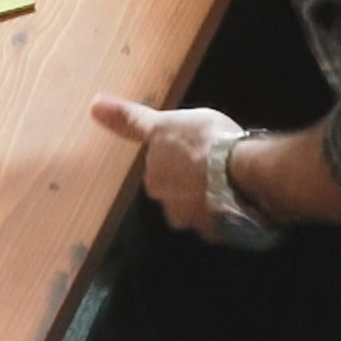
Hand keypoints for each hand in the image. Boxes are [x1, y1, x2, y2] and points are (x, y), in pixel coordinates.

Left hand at [90, 97, 245, 239]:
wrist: (244, 172)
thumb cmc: (202, 142)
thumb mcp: (164, 123)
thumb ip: (131, 119)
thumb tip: (94, 105)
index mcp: (156, 183)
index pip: (161, 173)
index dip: (178, 161)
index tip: (195, 151)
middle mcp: (172, 209)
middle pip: (179, 197)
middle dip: (193, 185)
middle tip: (216, 166)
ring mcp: (201, 224)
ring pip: (203, 212)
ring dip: (214, 201)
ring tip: (234, 182)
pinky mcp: (228, 234)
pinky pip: (229, 224)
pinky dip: (234, 213)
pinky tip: (246, 199)